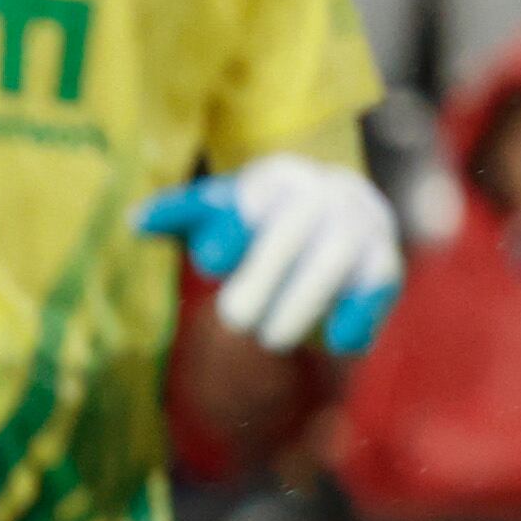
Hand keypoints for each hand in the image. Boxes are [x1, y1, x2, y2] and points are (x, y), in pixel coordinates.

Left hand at [139, 162, 405, 354]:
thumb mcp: (218, 207)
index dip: (234, 230)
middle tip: (234, 320)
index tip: (210, 264)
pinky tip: (339, 344)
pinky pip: (379, 281)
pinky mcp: (384, 258)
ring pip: (337, 257)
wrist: (336, 207)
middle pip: (295, 231)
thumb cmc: (258, 214)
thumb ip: (181, 213)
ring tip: (272, 339)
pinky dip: (362, 312)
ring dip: (304, 302)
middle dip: (264, 277)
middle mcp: (324, 192)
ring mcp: (360, 222)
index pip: (254, 198)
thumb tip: (136, 222)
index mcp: (276, 176)